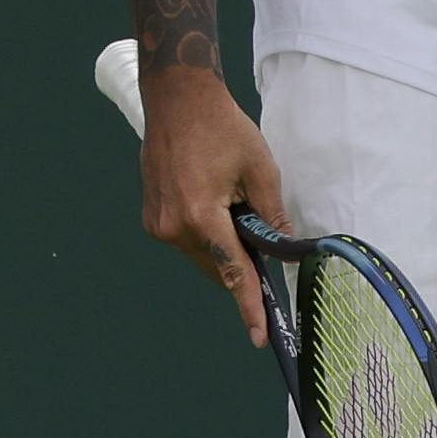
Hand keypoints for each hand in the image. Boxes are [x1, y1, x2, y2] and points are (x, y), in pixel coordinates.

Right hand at [138, 68, 286, 346]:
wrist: (177, 102)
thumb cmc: (223, 129)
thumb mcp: (260, 170)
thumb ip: (271, 215)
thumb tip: (285, 250)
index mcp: (201, 218)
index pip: (234, 273)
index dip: (250, 306)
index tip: (261, 336)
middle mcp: (172, 228)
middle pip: (219, 268)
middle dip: (245, 266)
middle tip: (268, 245)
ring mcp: (157, 225)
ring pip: (203, 257)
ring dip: (226, 248)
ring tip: (239, 207)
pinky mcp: (152, 217)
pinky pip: (188, 242)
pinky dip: (209, 236)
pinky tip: (220, 206)